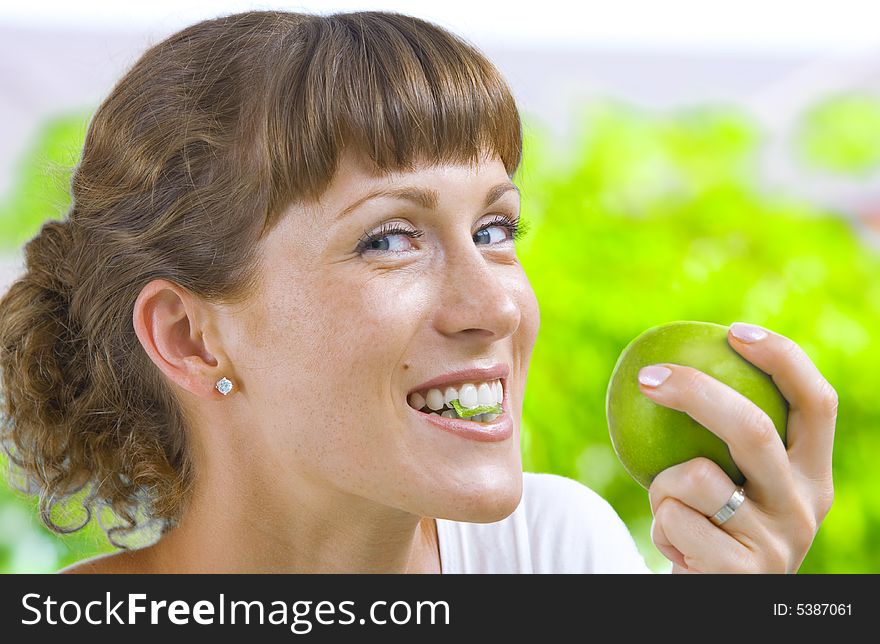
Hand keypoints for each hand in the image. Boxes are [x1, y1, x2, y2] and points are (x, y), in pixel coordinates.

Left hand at [641, 322, 836, 572]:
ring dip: (661, 485)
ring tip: (670, 507)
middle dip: (696, 392)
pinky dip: (658, 526)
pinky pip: (672, 520)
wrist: (711, 599)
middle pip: (754, 429)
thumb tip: (668, 360)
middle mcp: (805, 507)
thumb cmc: (712, 527)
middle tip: (648, 375)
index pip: (817, 404)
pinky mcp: (740, 574)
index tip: (734, 331)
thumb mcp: (732, 482)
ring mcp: (777, 543)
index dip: (783, 359)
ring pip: (695, 478)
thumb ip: (718, 436)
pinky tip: (676, 546)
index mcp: (812, 475)